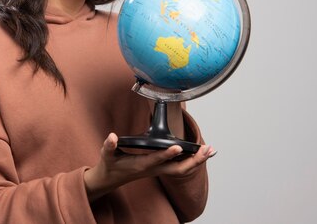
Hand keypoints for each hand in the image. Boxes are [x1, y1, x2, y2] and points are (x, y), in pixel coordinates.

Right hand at [83, 133, 214, 201]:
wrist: (111, 180)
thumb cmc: (110, 166)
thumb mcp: (106, 155)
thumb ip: (109, 146)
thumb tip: (111, 136)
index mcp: (141, 165)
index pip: (156, 160)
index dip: (167, 154)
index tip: (177, 147)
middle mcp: (153, 169)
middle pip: (178, 169)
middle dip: (193, 160)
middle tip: (206, 149)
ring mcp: (158, 170)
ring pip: (182, 169)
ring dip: (197, 160)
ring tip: (210, 150)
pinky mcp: (160, 168)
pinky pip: (180, 167)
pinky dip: (192, 161)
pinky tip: (200, 154)